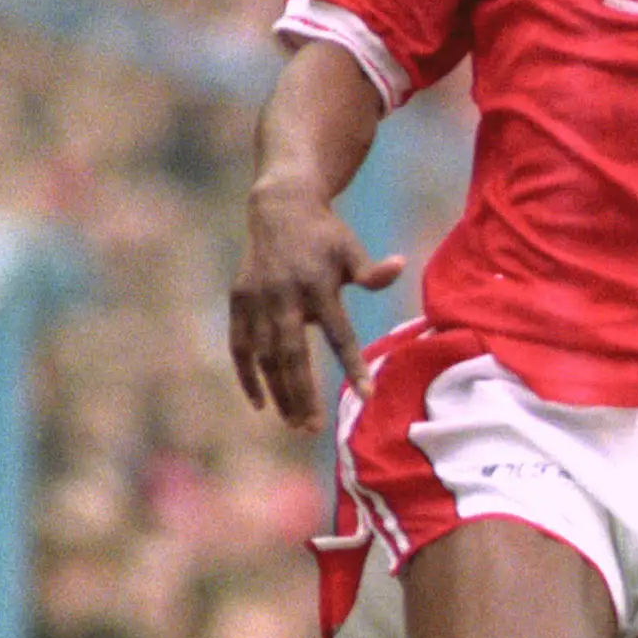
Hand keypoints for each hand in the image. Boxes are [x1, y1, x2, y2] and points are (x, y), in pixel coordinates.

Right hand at [228, 184, 402, 433]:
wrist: (278, 208)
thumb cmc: (325, 236)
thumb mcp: (351, 249)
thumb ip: (371, 270)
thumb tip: (399, 266)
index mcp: (317, 285)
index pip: (339, 334)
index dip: (352, 364)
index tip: (367, 395)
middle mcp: (283, 295)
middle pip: (292, 355)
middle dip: (301, 395)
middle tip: (313, 429)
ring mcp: (256, 300)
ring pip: (264, 357)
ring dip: (278, 393)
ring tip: (295, 424)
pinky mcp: (238, 302)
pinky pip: (240, 347)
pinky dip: (248, 376)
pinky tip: (261, 405)